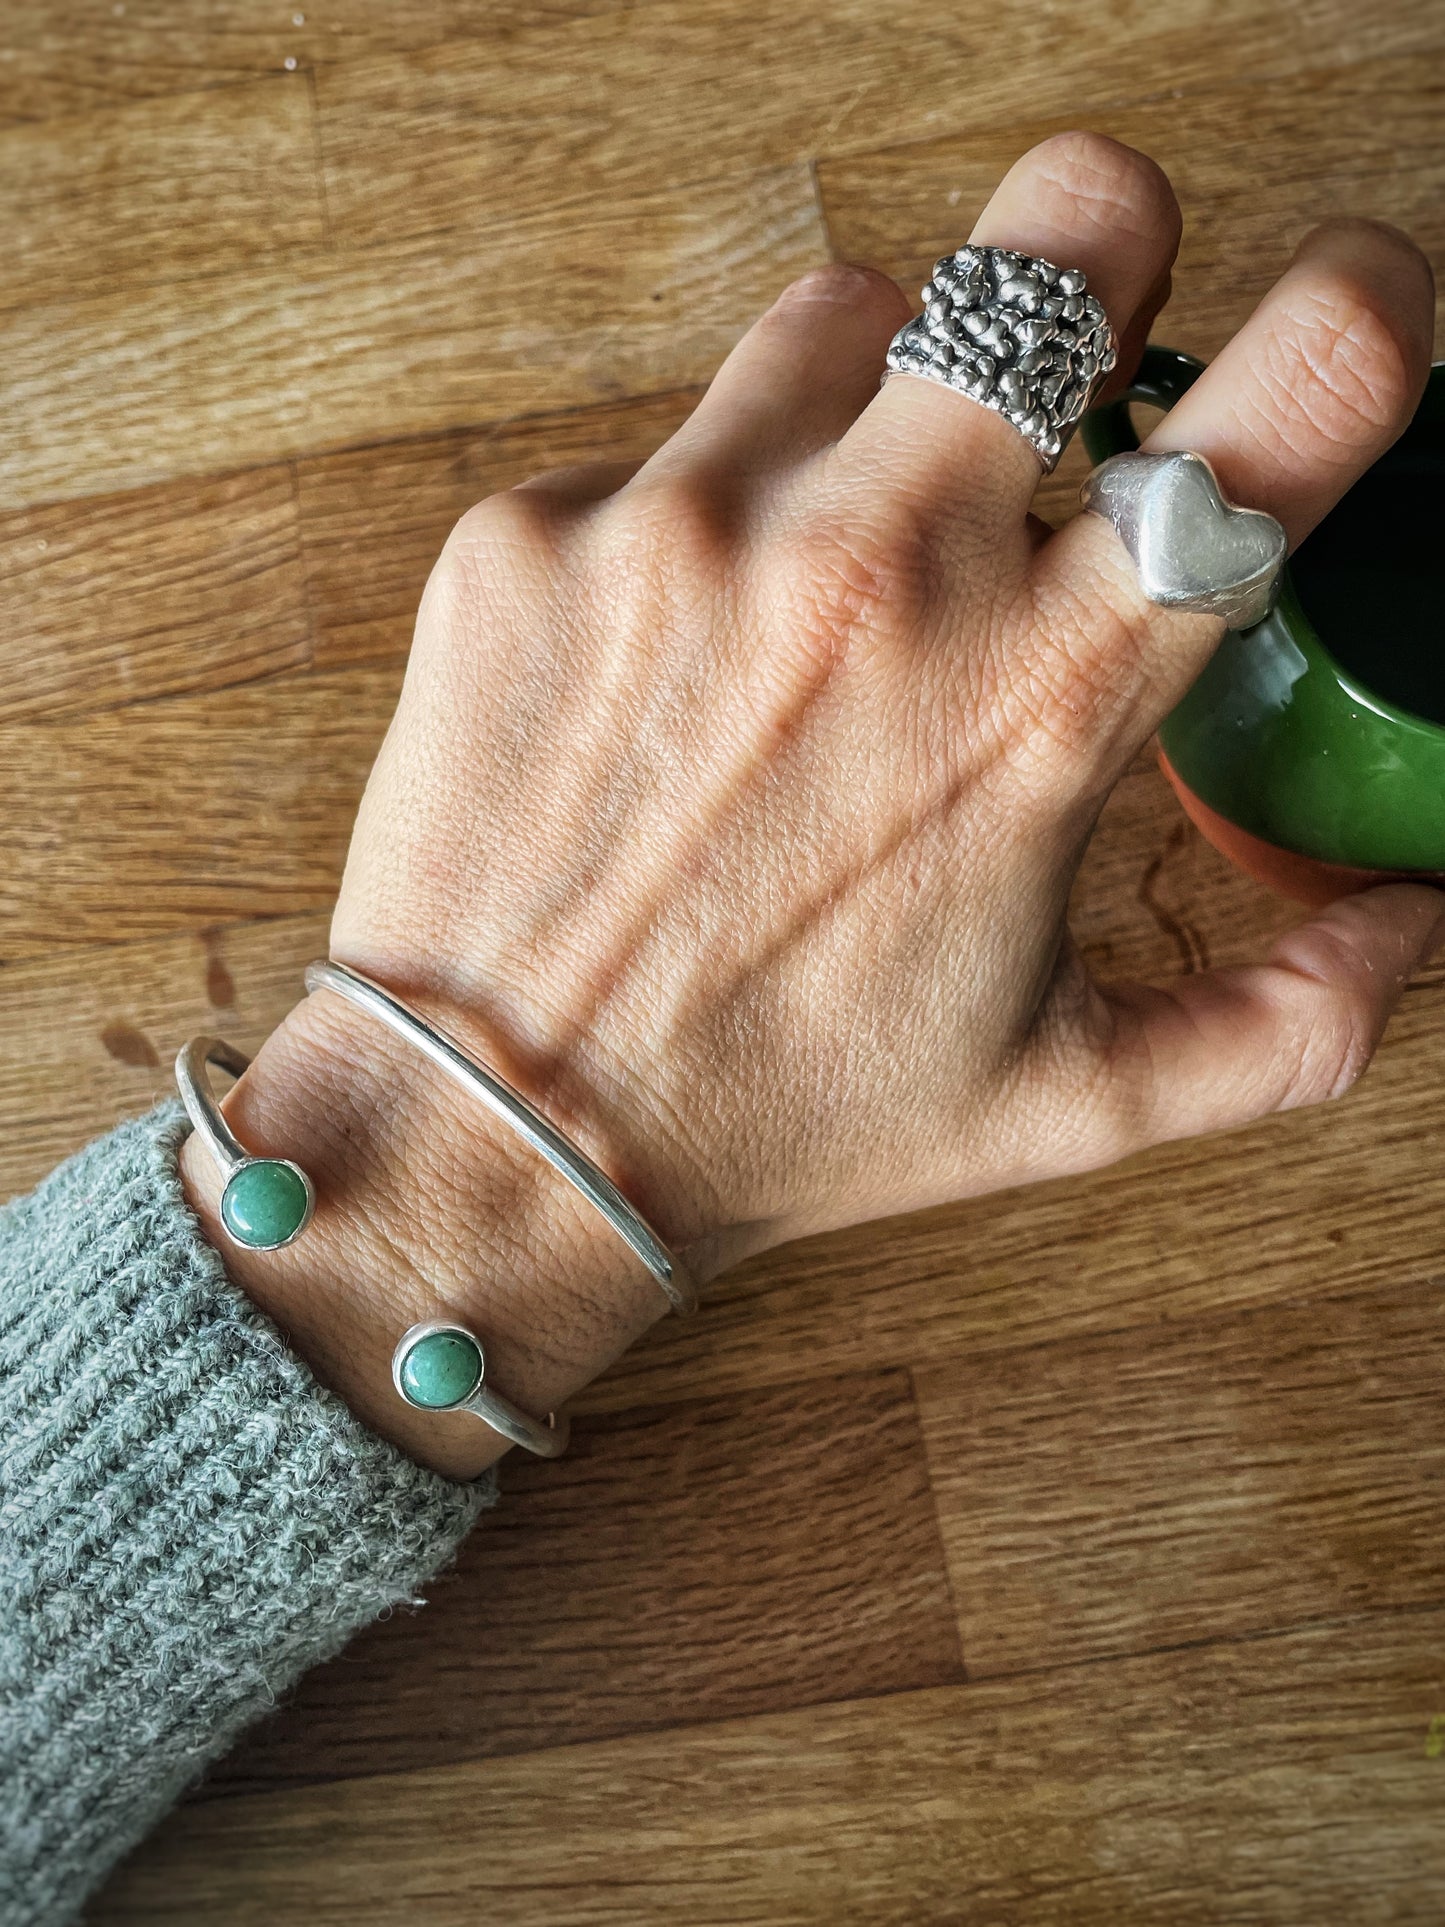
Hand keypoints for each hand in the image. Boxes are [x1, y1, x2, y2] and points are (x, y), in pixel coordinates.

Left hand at [183, 133, 1439, 1475]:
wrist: (501, 1135)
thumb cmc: (783, 1118)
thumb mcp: (1065, 1103)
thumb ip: (1282, 1024)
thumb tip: (1415, 918)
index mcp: (1044, 700)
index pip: (1293, 397)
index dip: (1365, 313)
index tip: (1352, 316)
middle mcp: (876, 575)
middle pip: (1062, 228)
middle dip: (1104, 253)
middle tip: (1072, 352)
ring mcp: (688, 532)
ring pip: (848, 315)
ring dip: (878, 401)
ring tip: (832, 561)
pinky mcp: (535, 536)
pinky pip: (666, 440)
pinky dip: (699, 514)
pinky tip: (671, 662)